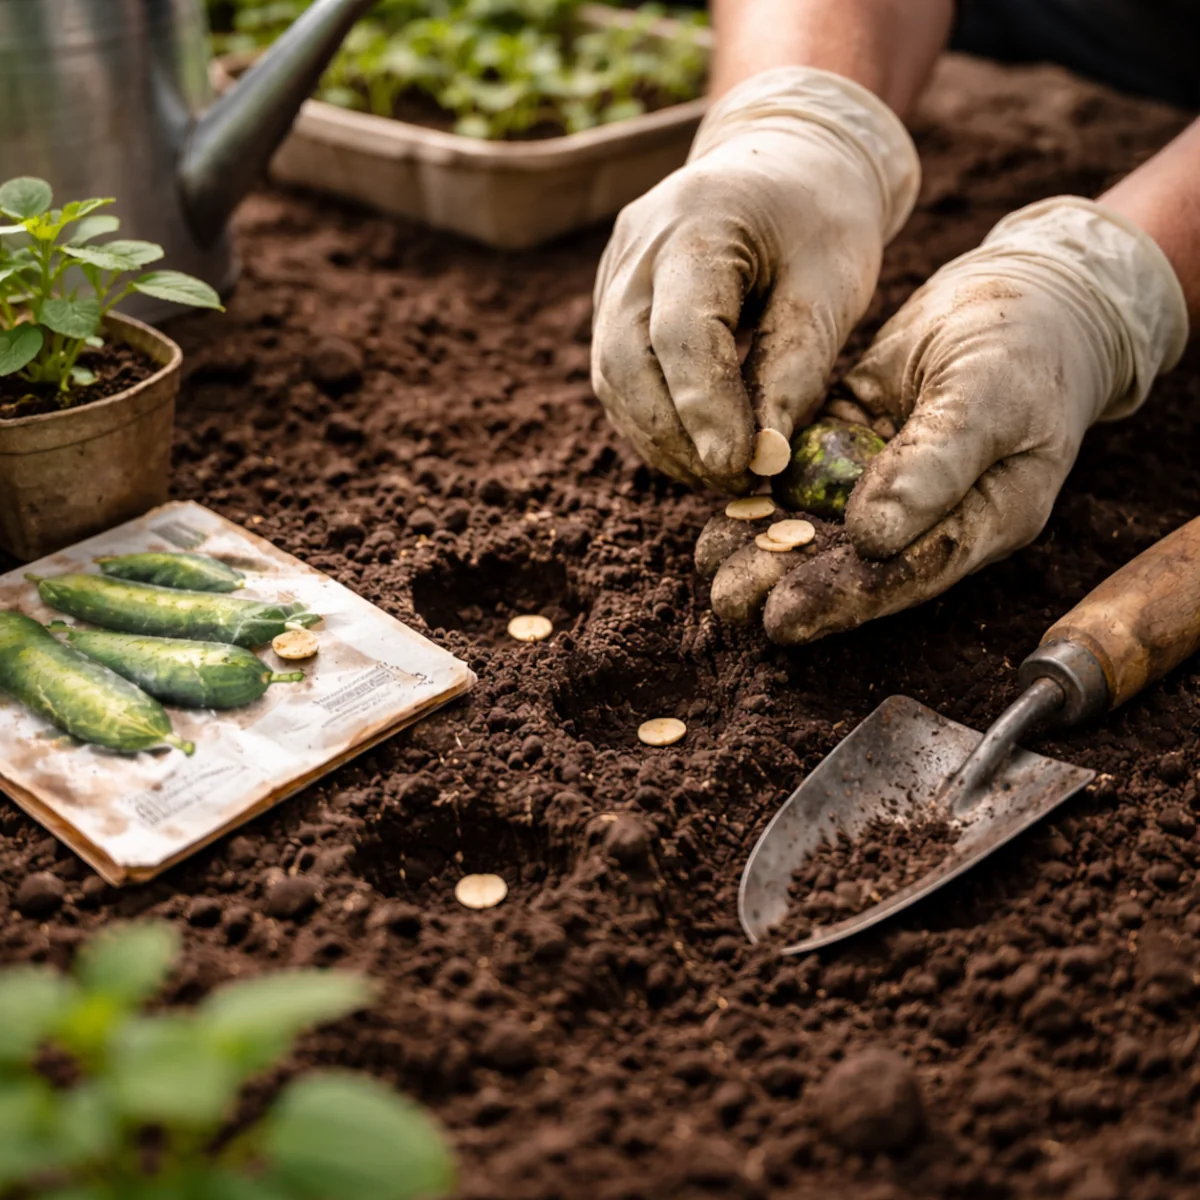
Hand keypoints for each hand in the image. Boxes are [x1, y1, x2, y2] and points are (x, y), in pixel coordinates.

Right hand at [591, 66, 918, 491]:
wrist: (785, 160)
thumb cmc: (821, 219)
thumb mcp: (831, 285)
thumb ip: (797, 369)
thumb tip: (764, 459)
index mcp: (696, 220)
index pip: (679, 332)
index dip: (704, 408)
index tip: (740, 466)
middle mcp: (636, 245)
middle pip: (624, 361)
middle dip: (674, 436)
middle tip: (730, 484)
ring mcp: (614, 272)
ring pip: (611, 377)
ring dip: (658, 440)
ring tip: (717, 477)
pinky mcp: (612, 300)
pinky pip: (616, 375)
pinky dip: (652, 422)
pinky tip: (695, 450)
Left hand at [698, 197, 1188, 642]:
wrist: (1030, 291)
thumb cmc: (1027, 340)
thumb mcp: (991, 394)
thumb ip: (934, 463)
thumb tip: (871, 538)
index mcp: (982, 520)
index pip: (906, 574)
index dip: (843, 599)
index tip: (782, 617)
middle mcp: (930, 515)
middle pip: (852, 561)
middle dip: (787, 580)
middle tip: (727, 599)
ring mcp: (889, 482)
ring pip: (820, 522)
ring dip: (764, 543)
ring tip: (709, 561)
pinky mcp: (855, 444)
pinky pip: (804, 476)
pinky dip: (765, 492)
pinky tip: (722, 507)